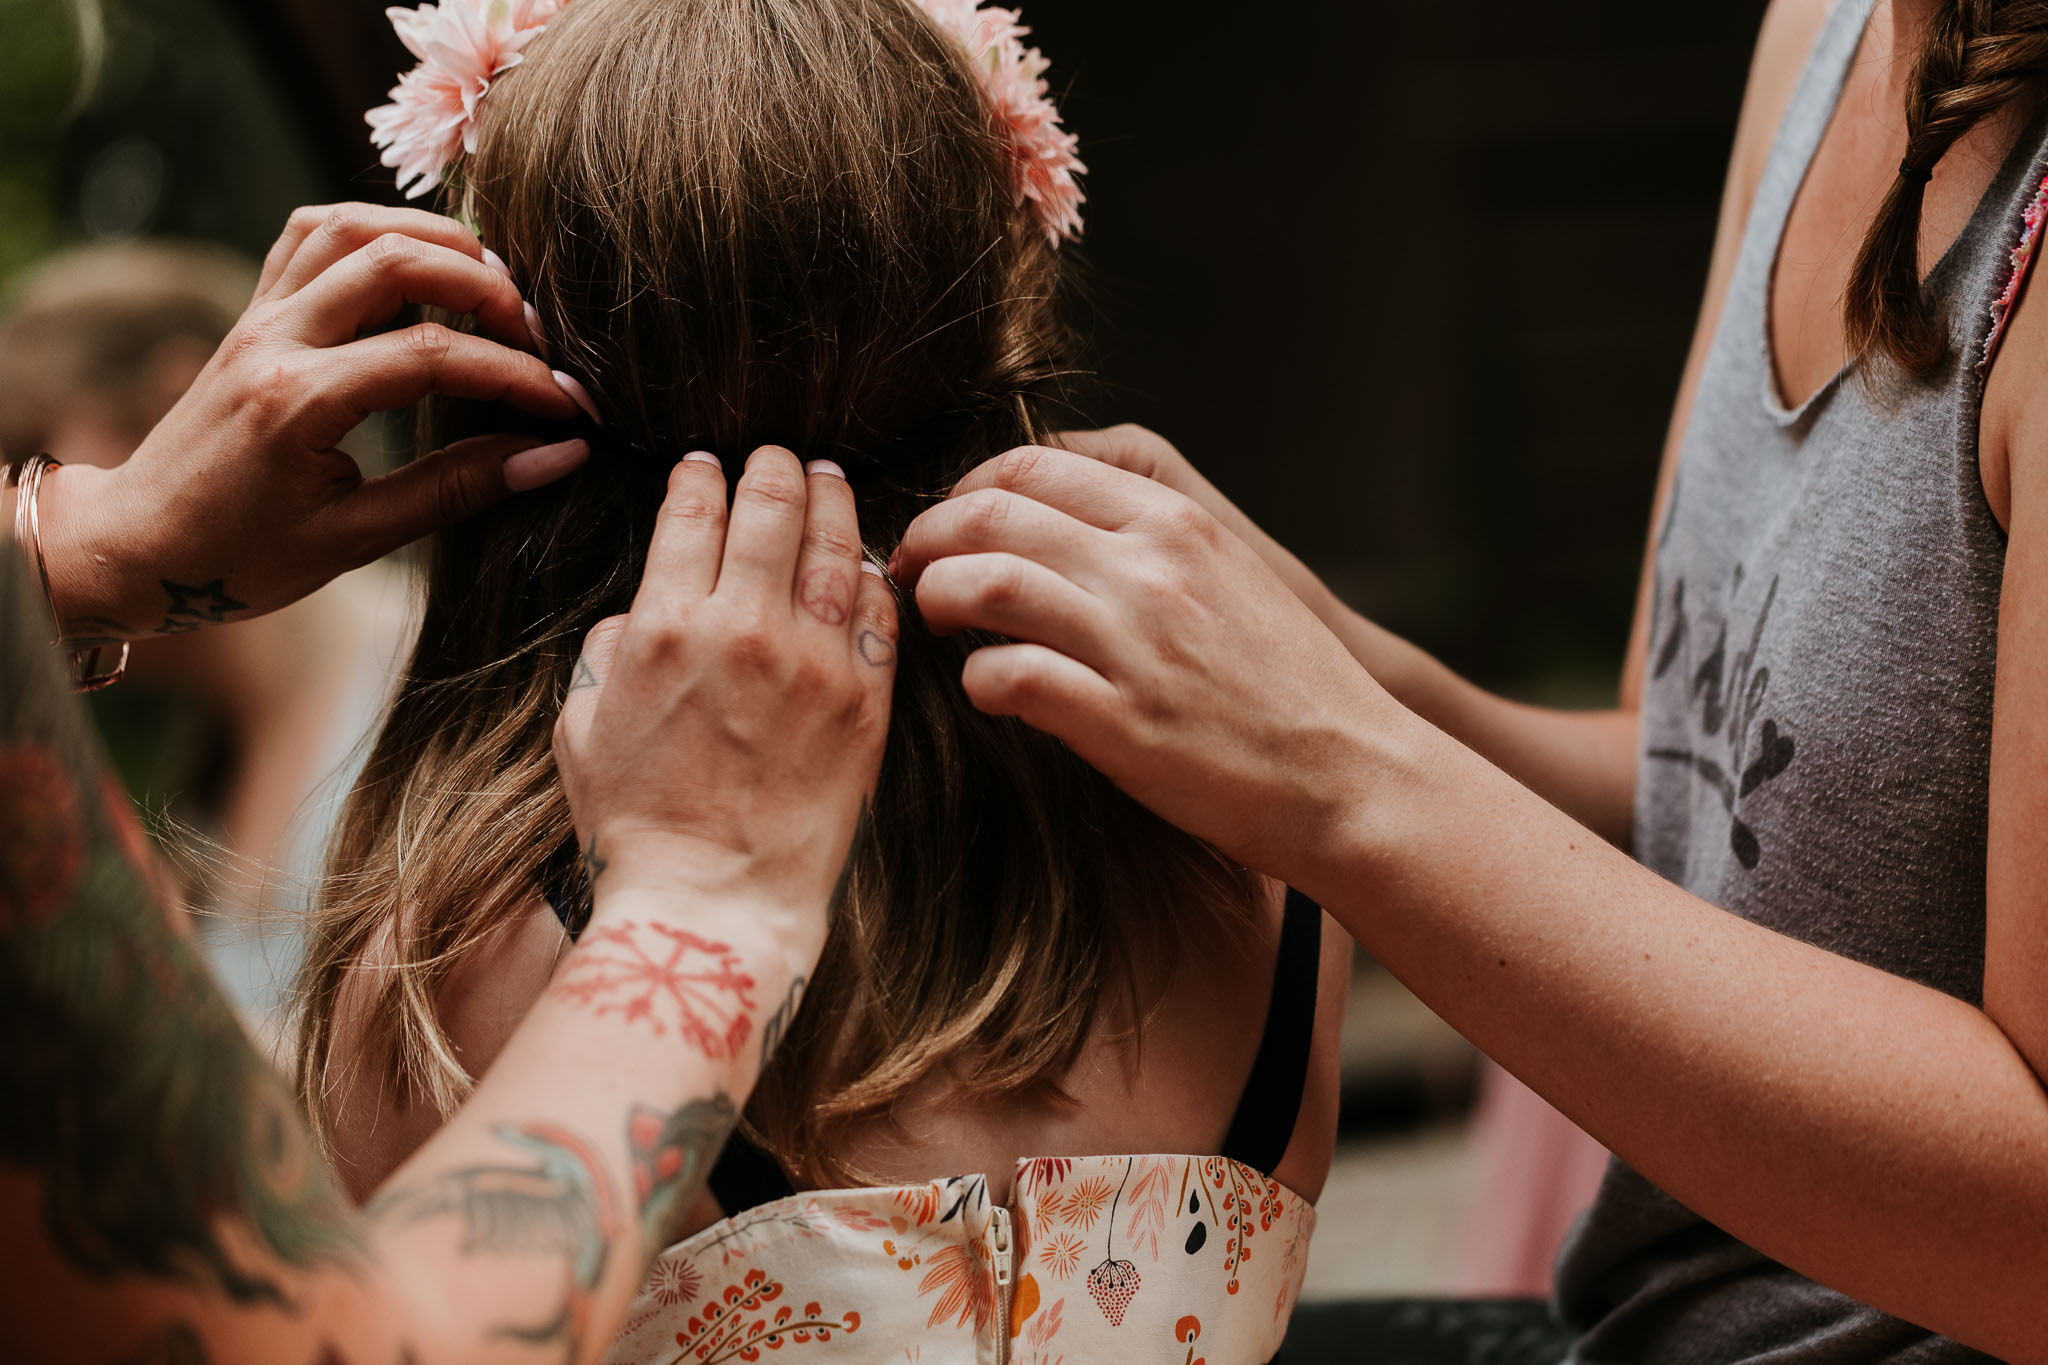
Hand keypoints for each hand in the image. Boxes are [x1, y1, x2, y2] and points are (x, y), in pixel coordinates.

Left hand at [31, 203, 587, 639]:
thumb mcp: (354, 540)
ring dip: (430, 238)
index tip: (571, 407)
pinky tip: (420, 267)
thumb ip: (456, 490)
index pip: (429, 357)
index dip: (515, 376)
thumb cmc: (239, 560)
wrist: (133, 546)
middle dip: (484, 287)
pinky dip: (373, 232)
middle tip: (540, 335)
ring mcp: (254, 318)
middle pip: (393, 261)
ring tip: (493, 284)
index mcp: (295, 402)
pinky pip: (309, 236)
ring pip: (347, 226)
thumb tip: (556, 458)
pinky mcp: (250, 314)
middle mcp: (271, 341)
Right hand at [553, 449, 898, 934]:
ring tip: (830, 480)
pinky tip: (868, 565)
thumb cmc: (637, 824)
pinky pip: (880, 616)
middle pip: (771, 509)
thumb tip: (643, 611)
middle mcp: (743, 629)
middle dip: (773, 469)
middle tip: (779, 457)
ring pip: (835, 548)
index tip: (705, 466)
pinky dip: (874, 578)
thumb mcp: (583, 725)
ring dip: (832, 502)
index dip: (700, 476)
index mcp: (663, 626)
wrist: (714, 900)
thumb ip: (610, 650)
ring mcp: (813, 663)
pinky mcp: (865, 702)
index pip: (692, 513)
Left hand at [892, 445, 1418, 882]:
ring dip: (936, 601)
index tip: (949, 525)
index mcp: (1175, 523)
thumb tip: (1057, 526)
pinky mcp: (1121, 723)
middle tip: (912, 573)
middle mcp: (1151, 568)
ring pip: (983, 583)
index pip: (1031, 466)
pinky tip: (987, 694)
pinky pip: (1007, 677)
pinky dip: (978, 682)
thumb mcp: (1230, 576)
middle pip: (990, 512)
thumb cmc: (1290, 687)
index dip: (965, 489)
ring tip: (935, 627)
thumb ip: (1149, 542)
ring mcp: (1135, 643)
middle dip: (928, 538)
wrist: (1352, 775)